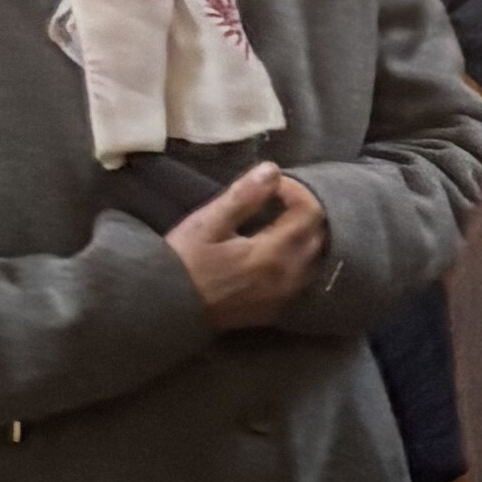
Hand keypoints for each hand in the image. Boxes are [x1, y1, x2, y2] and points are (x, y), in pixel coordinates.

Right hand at [169, 163, 326, 329]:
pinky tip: (280, 254)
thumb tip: (273, 170)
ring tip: (282, 223)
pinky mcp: (273, 311)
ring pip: (315, 261)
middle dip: (305, 212)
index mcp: (274, 253)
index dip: (298, 191)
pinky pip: (302, 282)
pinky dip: (301, 262)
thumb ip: (243, 197)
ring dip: (306, 238)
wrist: (164, 311)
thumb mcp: (207, 224)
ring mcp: (282, 298)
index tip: (276, 185)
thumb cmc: (183, 263)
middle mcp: (287, 277)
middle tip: (280, 200)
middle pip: (318, 236)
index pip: (310, 213)